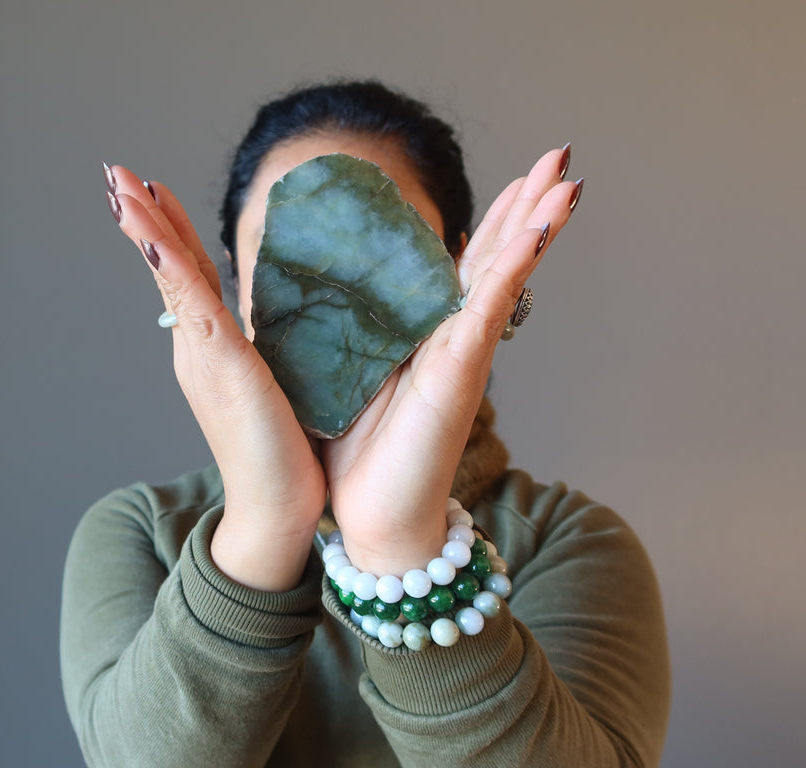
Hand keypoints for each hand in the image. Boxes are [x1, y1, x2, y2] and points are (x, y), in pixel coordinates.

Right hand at [104, 165, 326, 590]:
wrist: (276, 507)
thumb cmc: (282, 450)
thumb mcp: (270, 382)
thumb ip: (265, 347)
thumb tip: (272, 318)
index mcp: (211, 346)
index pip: (185, 276)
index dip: (168, 231)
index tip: (152, 190)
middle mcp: (196, 346)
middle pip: (167, 269)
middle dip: (143, 218)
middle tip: (117, 174)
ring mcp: (203, 355)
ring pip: (170, 279)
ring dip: (146, 230)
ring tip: (121, 188)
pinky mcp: (221, 368)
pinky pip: (192, 308)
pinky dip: (171, 270)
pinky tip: (157, 239)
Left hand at [321, 146, 582, 574]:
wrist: (370, 517)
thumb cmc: (359, 451)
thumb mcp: (348, 370)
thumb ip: (353, 329)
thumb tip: (332, 292)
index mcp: (428, 334)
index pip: (467, 265)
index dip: (495, 220)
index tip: (517, 178)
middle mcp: (455, 339)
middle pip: (499, 258)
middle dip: (529, 206)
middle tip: (560, 156)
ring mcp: (463, 355)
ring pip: (506, 277)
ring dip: (537, 225)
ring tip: (568, 180)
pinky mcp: (459, 377)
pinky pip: (489, 313)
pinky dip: (512, 270)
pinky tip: (537, 232)